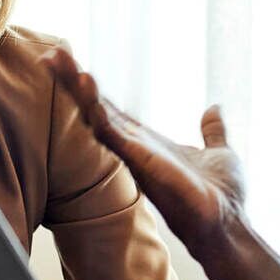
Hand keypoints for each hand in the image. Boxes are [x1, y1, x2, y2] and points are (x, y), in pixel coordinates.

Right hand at [45, 48, 279, 279]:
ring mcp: (136, 155)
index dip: (91, 89)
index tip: (72, 64)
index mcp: (149, 143)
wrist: (228, 225)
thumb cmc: (223, 198)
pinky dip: (98, 107)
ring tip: (58, 60)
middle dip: (74, 81)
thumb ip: (213, 131)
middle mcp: (137, 147)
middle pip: (97, 109)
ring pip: (98, 116)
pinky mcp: (142, 162)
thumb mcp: (220, 153)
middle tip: (51, 54)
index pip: (113, 110)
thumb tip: (214, 108)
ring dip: (78, 88)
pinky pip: (112, 131)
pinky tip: (86, 83)